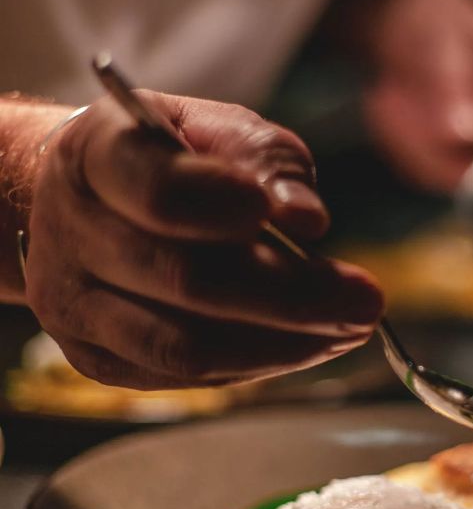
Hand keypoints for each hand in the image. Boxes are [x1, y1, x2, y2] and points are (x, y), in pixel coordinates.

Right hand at [25, 92, 382, 388]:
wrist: (92, 200)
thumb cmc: (175, 158)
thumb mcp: (220, 130)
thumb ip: (266, 161)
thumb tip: (308, 220)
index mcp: (95, 156)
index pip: (156, 190)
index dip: (230, 210)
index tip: (310, 225)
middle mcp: (70, 235)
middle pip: (184, 281)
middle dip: (292, 299)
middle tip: (367, 303)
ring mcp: (74, 306)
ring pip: (184, 348)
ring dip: (283, 346)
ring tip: (348, 332)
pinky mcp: (95, 357)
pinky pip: (184, 378)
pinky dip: (256, 364)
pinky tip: (304, 344)